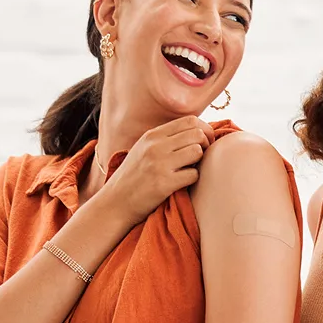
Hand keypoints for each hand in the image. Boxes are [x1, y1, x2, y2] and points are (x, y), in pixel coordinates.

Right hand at [98, 116, 215, 224]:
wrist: (115, 202)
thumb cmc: (134, 176)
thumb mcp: (144, 149)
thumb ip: (166, 138)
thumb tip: (198, 131)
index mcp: (152, 135)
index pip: (190, 120)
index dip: (204, 130)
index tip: (204, 142)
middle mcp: (155, 146)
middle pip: (197, 134)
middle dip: (206, 145)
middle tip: (201, 158)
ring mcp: (159, 164)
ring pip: (197, 152)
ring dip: (200, 162)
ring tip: (191, 169)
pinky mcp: (164, 183)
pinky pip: (193, 175)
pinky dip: (193, 179)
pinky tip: (184, 182)